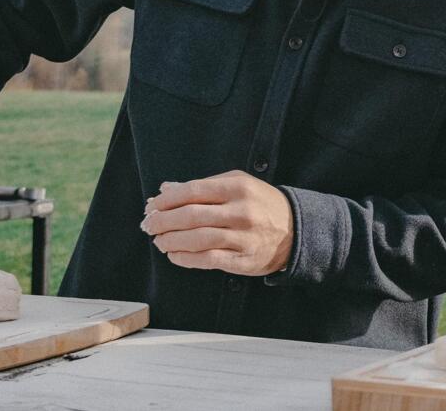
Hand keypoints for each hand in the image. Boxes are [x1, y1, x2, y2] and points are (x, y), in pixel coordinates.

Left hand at [142, 171, 293, 275]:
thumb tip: (166, 189)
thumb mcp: (238, 185)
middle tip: (149, 225)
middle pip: (191, 216)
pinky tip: (175, 255)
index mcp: (238, 188)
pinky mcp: (244, 260)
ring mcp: (244, 237)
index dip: (167, 200)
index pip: (193, 191)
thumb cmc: (261, 204)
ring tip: (159, 241)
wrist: (296, 230)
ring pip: (197, 239)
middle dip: (164, 222)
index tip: (152, 206)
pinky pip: (208, 260)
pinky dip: (186, 258)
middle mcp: (241, 211)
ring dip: (171, 241)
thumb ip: (204, 187)